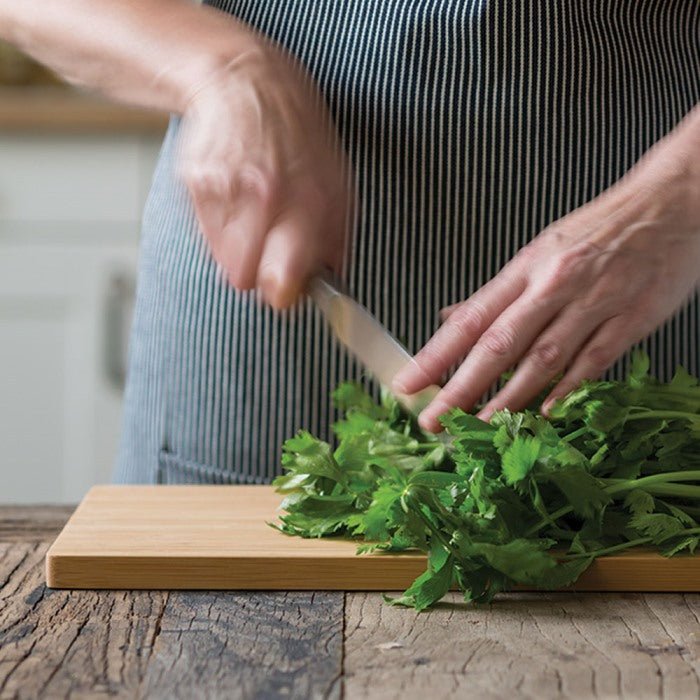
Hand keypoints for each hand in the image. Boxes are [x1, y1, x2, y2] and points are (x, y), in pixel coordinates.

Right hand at [178, 40, 348, 308]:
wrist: (246, 80)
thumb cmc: (299, 134)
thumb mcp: (338, 181)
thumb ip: (336, 237)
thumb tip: (331, 281)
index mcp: (309, 202)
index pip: (283, 280)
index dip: (283, 294)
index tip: (286, 290)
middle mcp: (266, 197)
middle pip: (244, 280)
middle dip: (256, 275)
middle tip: (267, 253)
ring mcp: (226, 189)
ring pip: (222, 261)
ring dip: (237, 251)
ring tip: (252, 216)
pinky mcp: (195, 182)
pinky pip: (205, 234)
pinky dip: (219, 226)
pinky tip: (234, 196)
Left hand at [394, 106, 699, 431]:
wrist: (671, 203)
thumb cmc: (599, 229)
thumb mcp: (538, 252)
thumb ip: (496, 294)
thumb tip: (450, 318)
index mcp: (524, 269)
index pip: (469, 319)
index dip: (435, 355)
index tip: (408, 383)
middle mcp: (553, 285)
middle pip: (498, 344)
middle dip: (461, 387)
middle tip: (432, 420)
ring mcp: (594, 303)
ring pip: (542, 359)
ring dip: (508, 399)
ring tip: (479, 428)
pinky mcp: (631, 319)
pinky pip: (593, 361)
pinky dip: (566, 390)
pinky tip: (543, 414)